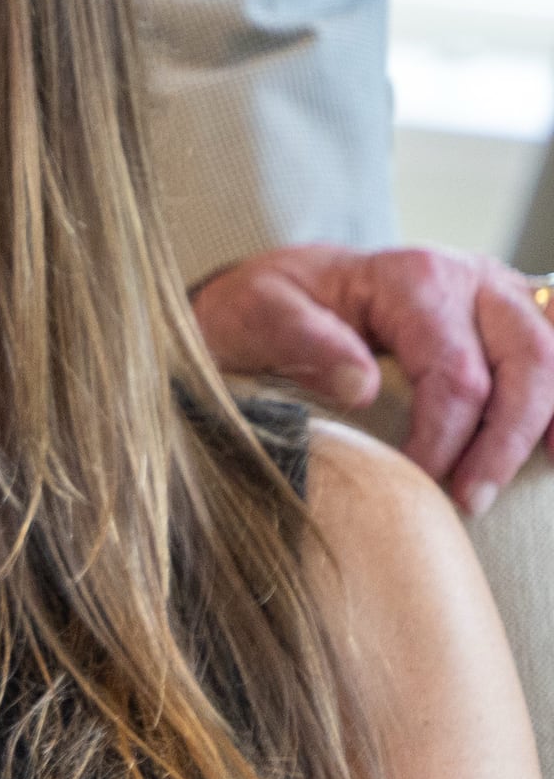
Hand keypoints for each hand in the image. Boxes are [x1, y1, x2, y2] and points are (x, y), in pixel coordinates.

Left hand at [193, 243, 553, 513]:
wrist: (278, 286)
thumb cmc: (266, 304)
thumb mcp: (255, 312)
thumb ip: (303, 342)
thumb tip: (361, 386)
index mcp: (415, 277)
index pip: (455, 371)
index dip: (443, 437)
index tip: (413, 482)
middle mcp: (470, 280)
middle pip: (527, 362)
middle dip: (503, 442)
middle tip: (468, 501)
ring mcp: (498, 297)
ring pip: (553, 360)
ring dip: (539, 427)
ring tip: (500, 485)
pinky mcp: (507, 320)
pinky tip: (551, 450)